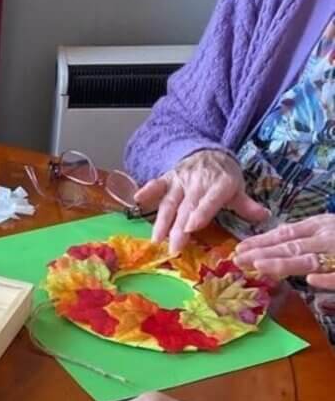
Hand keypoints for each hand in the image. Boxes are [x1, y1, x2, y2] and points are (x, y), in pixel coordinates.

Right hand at [134, 150, 267, 253]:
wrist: (209, 152)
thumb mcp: (237, 187)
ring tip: (156, 239)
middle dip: (179, 227)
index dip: (201, 212)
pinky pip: (157, 185)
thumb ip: (246, 205)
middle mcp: (198, 182)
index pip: (210, 200)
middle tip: (174, 248)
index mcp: (220, 184)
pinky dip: (147, 191)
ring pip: (170, 202)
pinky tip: (137, 199)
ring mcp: (181, 180)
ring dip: (162, 220)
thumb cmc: (224, 177)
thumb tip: (264, 217)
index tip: (192, 227)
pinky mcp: (168, 178)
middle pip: (187, 207)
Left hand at [233, 213, 334, 289]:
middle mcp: (324, 239)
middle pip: (289, 247)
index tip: (239, 249)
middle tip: (238, 260)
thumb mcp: (325, 225)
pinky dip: (326, 278)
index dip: (261, 241)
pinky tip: (310, 280)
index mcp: (318, 226)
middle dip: (262, 254)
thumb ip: (303, 233)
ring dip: (284, 263)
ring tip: (260, 266)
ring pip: (308, 261)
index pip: (284, 234)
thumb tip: (277, 235)